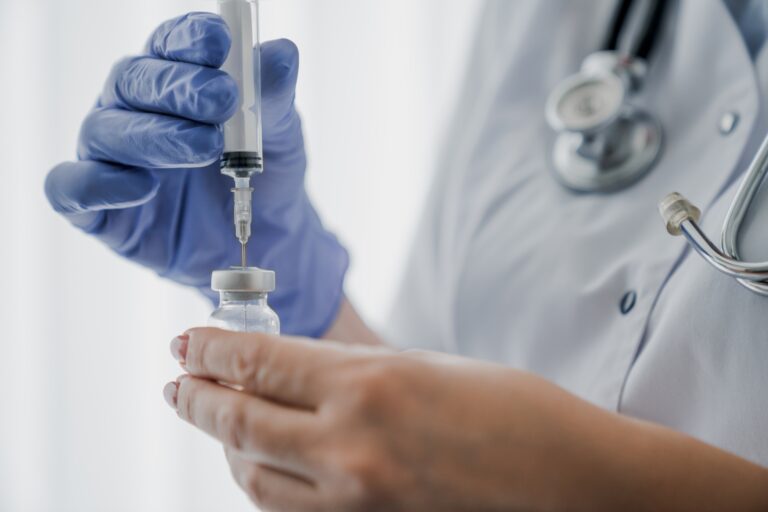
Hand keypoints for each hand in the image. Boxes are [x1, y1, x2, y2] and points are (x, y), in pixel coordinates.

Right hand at [45, 13, 347, 335]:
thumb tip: (282, 53)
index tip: (217, 43)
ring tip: (205, 149)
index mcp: (176, 81)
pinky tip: (143, 188)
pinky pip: (72, 187)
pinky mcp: (98, 208)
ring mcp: (112, 158)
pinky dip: (99, 185)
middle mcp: (135, 111)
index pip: (169, 46)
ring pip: (105, 131)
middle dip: (177, 87)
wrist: (267, 241)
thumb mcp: (281, 134)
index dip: (187, 40)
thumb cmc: (268, 176)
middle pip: (132, 81)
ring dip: (154, 137)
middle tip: (222, 99)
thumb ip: (274, 95)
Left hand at [162, 328, 614, 510]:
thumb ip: (351, 371)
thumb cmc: (517, 412)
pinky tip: (263, 465)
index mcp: (370, 385)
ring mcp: (355, 502)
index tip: (189, 339)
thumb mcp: (426, 367)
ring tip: (217, 420)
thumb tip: (295, 368)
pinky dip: (264, 484)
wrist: (572, 482)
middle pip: (239, 419)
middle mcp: (351, 447)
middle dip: (197, 396)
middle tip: (179, 380)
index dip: (212, 347)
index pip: (258, 362)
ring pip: (253, 475)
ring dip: (226, 443)